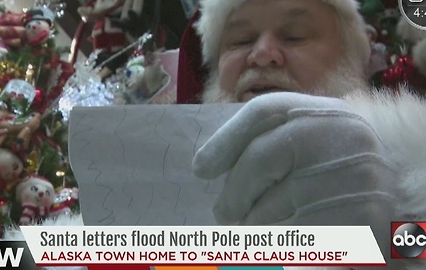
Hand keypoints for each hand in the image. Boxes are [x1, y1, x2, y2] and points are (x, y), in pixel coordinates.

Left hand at [192, 92, 396, 256]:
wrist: (396, 189)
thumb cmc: (334, 161)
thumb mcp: (305, 134)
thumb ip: (260, 137)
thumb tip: (202, 166)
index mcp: (322, 112)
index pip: (263, 113)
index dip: (224, 141)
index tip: (200, 169)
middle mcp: (338, 138)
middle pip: (257, 163)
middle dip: (233, 195)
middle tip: (223, 212)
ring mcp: (349, 181)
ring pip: (269, 209)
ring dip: (251, 225)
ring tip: (255, 226)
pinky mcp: (356, 224)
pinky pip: (290, 241)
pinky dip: (272, 246)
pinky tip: (275, 242)